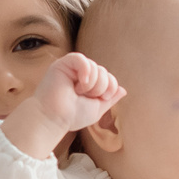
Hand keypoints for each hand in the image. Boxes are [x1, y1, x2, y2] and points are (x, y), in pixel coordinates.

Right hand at [1, 53, 125, 157]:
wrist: (55, 118)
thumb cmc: (72, 116)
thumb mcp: (97, 108)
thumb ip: (110, 98)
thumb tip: (123, 90)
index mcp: (89, 84)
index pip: (109, 77)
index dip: (110, 87)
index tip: (101, 99)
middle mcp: (80, 74)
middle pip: (103, 71)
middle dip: (101, 87)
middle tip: (86, 97)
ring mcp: (71, 68)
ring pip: (94, 66)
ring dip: (92, 83)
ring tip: (78, 92)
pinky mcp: (62, 64)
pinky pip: (80, 59)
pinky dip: (85, 70)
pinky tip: (81, 83)